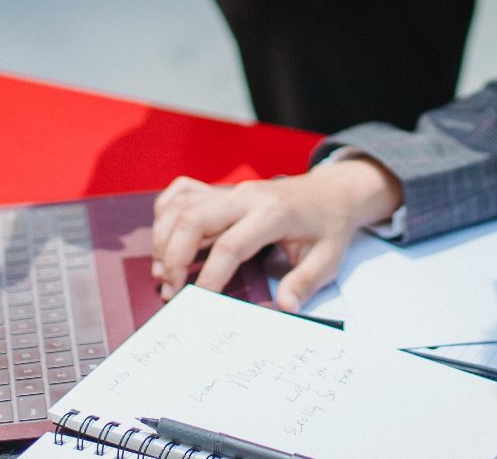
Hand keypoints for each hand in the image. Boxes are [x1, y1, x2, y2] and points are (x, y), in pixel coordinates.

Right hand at [148, 157, 403, 311]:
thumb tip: (286, 307)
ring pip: (182, 206)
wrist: (332, 192)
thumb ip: (306, 282)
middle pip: (194, 219)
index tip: (198, 303)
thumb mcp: (329, 257)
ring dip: (163, 238)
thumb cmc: (328, 226)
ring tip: (163, 273)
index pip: (230, 246)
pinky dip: (166, 211)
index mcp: (273, 214)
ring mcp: (231, 190)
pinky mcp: (223, 189)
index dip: (209, 276)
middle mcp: (246, 197)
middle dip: (172, 256)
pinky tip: (165, 237)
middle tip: (170, 290)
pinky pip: (183, 192)